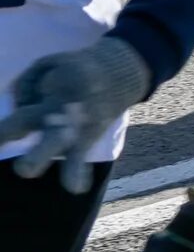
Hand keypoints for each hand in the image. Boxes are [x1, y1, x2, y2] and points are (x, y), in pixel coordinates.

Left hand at [6, 37, 152, 193]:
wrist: (123, 71)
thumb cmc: (75, 69)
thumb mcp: (49, 63)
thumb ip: (26, 84)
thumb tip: (16, 108)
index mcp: (50, 84)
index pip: (23, 99)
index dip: (8, 122)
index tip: (3, 136)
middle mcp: (59, 106)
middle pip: (30, 118)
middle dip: (10, 129)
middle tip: (9, 148)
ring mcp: (74, 123)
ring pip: (54, 142)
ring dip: (37, 156)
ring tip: (25, 169)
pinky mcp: (87, 137)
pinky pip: (80, 158)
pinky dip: (78, 173)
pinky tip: (75, 188)